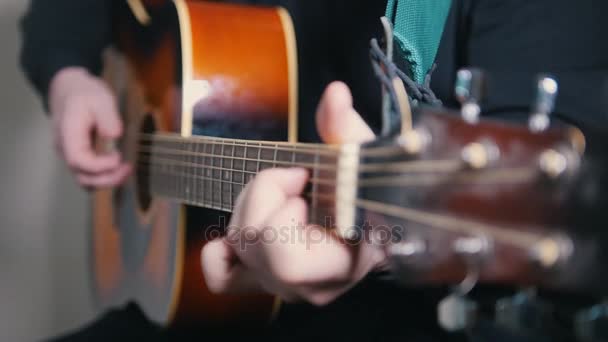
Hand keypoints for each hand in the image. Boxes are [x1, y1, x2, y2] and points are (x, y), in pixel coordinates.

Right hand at [49, 67, 130, 188]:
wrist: (70, 90)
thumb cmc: (84, 93)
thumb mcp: (100, 98)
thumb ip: (108, 117)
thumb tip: (115, 135)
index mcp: (68, 135)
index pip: (78, 160)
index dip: (100, 165)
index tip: (118, 157)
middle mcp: (66, 150)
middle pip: (82, 177)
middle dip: (108, 179)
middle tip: (128, 168)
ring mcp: (72, 155)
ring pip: (86, 180)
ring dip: (108, 180)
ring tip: (127, 169)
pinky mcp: (81, 157)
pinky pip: (91, 174)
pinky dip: (105, 176)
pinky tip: (120, 167)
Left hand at [201, 82, 384, 305]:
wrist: (372, 222)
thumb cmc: (371, 189)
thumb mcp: (363, 156)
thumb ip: (346, 127)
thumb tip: (334, 94)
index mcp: (342, 263)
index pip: (283, 259)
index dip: (279, 211)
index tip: (304, 178)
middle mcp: (311, 287)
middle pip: (251, 243)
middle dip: (264, 193)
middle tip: (294, 176)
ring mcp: (285, 288)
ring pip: (237, 246)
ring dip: (251, 205)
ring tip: (282, 191)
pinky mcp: (266, 281)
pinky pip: (222, 277)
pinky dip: (223, 247)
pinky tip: (248, 221)